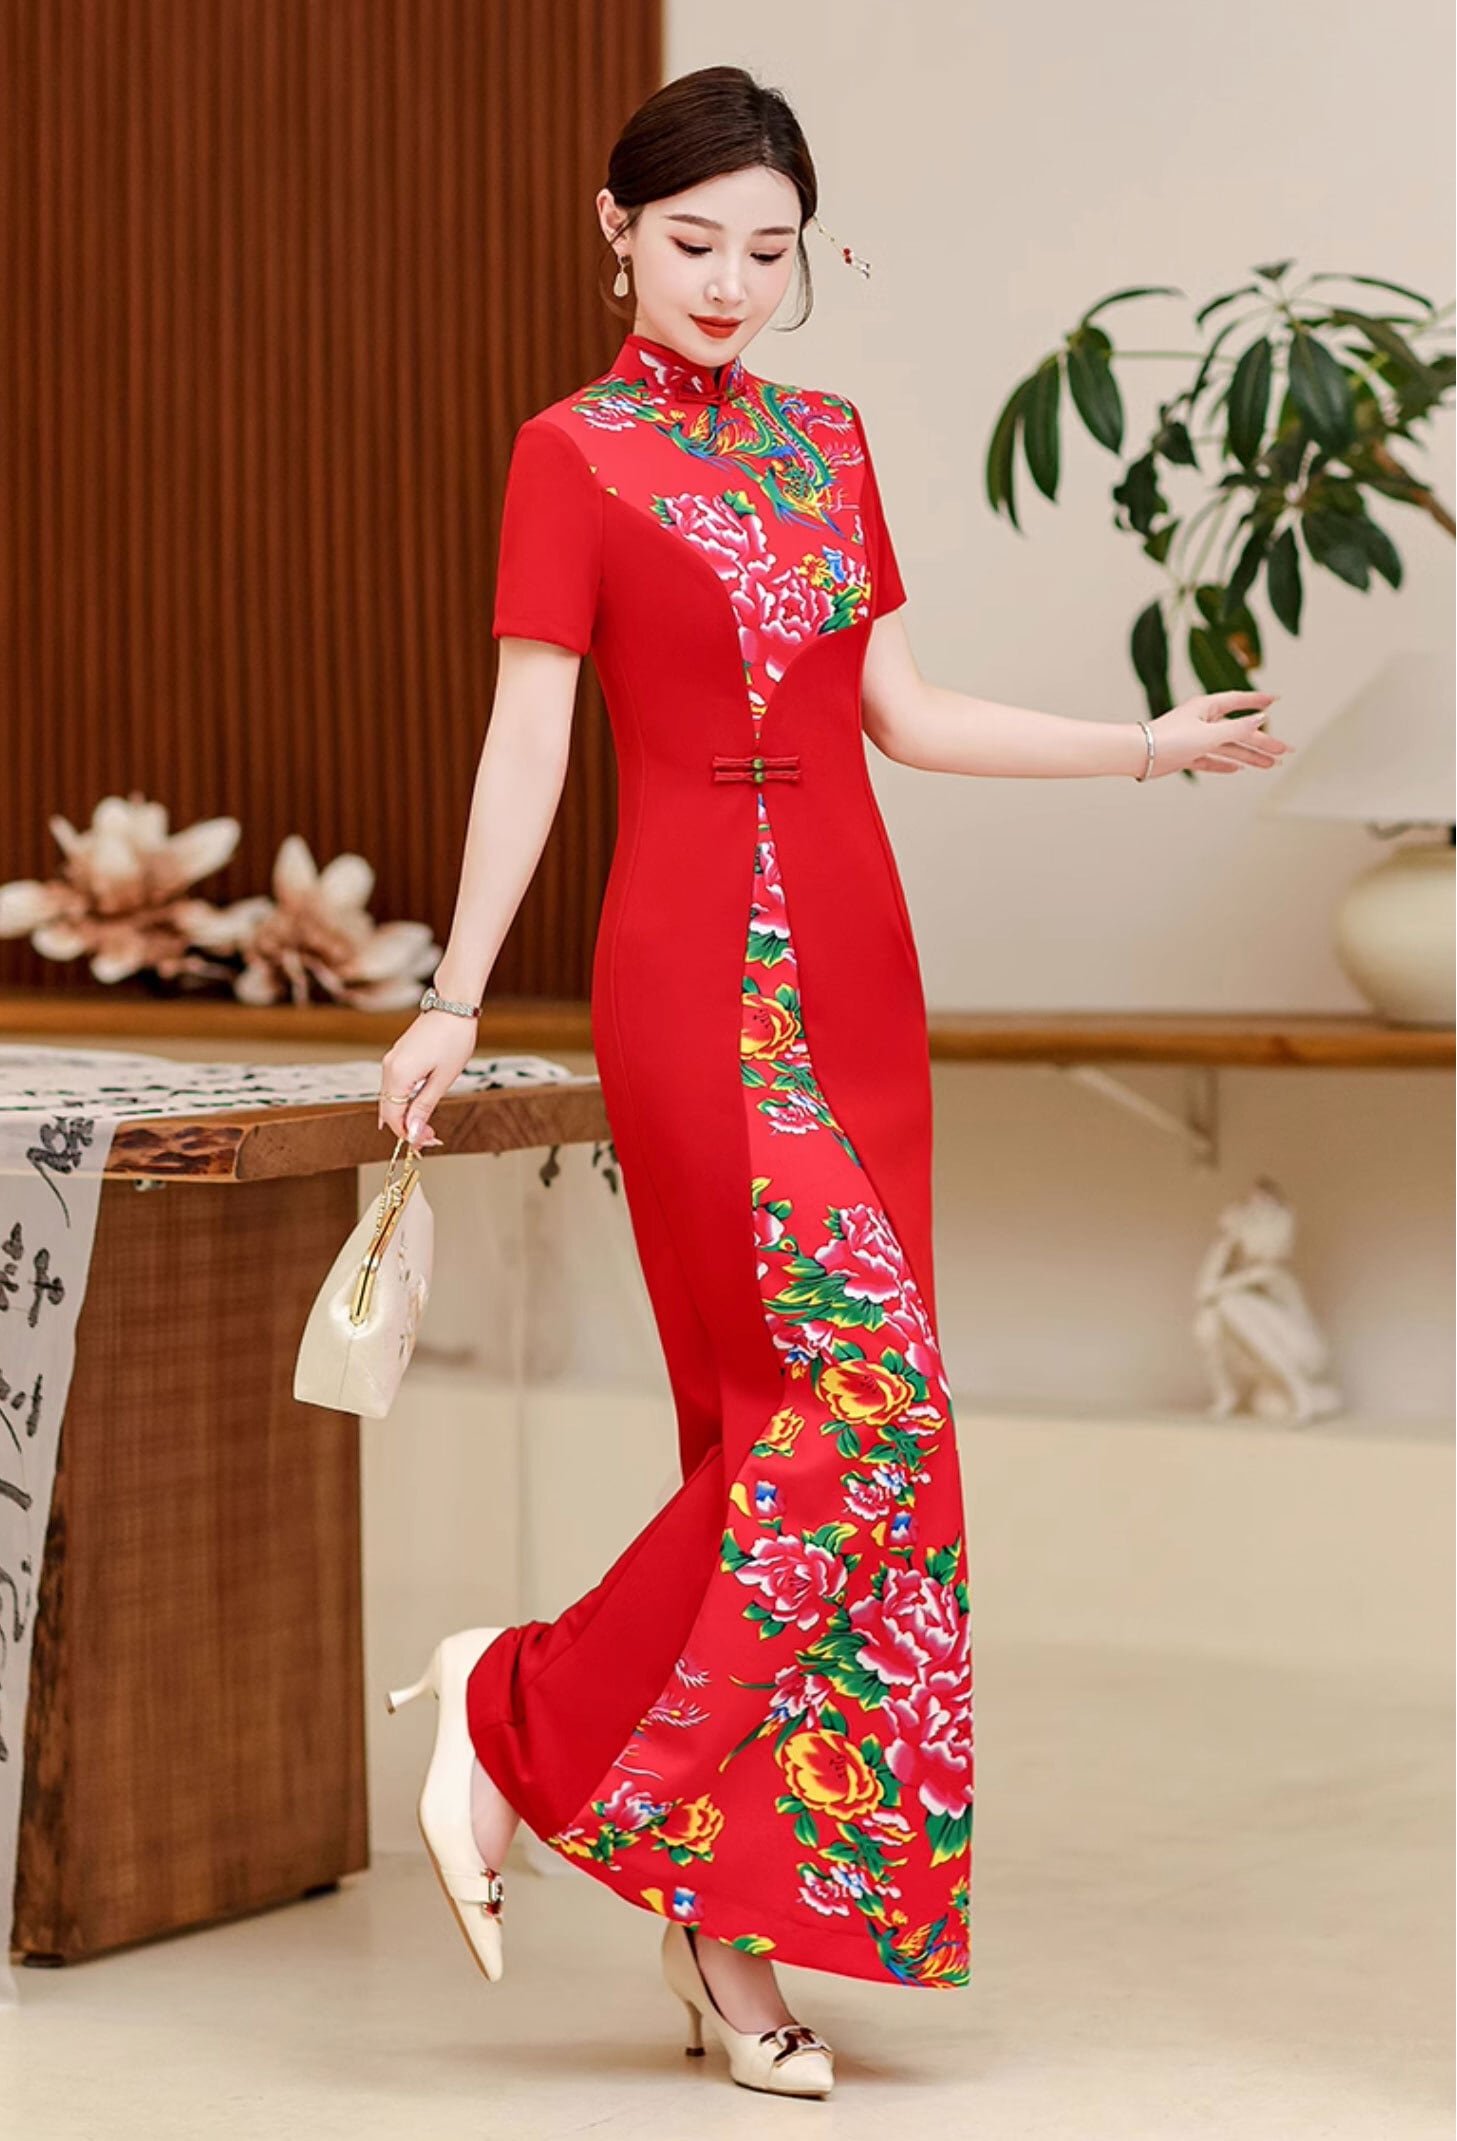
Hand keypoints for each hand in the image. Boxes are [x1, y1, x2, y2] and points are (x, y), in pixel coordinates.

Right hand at [377, 1009, 479, 1149]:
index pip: (393, 1117)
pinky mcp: (398, 1056)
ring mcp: (391, 1061)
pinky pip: (394, 1086)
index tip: (427, 1143)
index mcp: (398, 1075)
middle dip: (406, 1128)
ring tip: (427, 1126)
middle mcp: (389, 1068)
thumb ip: (424, 1106)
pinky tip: (417, 1108)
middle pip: (388, 1110)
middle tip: (429, 1139)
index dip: (408, 1134)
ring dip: (406, 1115)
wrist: (453, 1006)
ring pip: (390, 1099)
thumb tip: (412, 1132)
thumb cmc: (453, 1039)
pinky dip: (404, 1101)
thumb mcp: (442, 1079)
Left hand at [1141, 691, 1293, 778]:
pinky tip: (1237, 769)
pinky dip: (1223, 764)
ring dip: (1249, 756)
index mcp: (1208, 708)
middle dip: (1263, 741)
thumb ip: (1237, 728)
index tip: (1276, 699)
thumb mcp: (1210, 734)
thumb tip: (1262, 719)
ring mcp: (1194, 739)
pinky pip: (1210, 759)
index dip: (1258, 701)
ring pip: (1228, 747)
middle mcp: (1202, 721)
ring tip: (1271, 765)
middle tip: (1285, 751)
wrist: (1139, 755)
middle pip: (1239, 731)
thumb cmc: (1170, 739)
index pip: (1239, 701)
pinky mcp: (1185, 755)